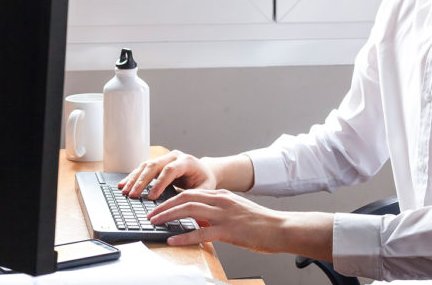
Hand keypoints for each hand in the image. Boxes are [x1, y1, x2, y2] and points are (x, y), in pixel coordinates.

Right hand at [118, 150, 214, 199]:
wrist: (204, 171)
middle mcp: (174, 156)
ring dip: (134, 179)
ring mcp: (165, 158)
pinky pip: (143, 168)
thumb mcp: (205, 188)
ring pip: (146, 165)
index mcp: (187, 161)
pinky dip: (133, 177)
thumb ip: (195, 196)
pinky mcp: (158, 163)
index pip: (170, 170)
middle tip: (133, 195)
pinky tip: (124, 185)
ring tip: (124, 191)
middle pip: (154, 165)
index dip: (159, 183)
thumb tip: (183, 208)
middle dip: (142, 181)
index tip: (151, 197)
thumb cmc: (205, 181)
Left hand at [147, 189, 282, 250]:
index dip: (171, 199)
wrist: (281, 228)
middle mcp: (221, 201)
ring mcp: (224, 215)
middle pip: (186, 198)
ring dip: (168, 216)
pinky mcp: (228, 231)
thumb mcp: (238, 210)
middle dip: (165, 205)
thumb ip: (220, 211)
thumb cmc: (261, 223)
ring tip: (155, 223)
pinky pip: (201, 232)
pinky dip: (184, 236)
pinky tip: (173, 239)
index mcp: (223, 196)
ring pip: (189, 211)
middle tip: (150, 214)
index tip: (159, 206)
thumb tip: (202, 219)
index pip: (191, 193)